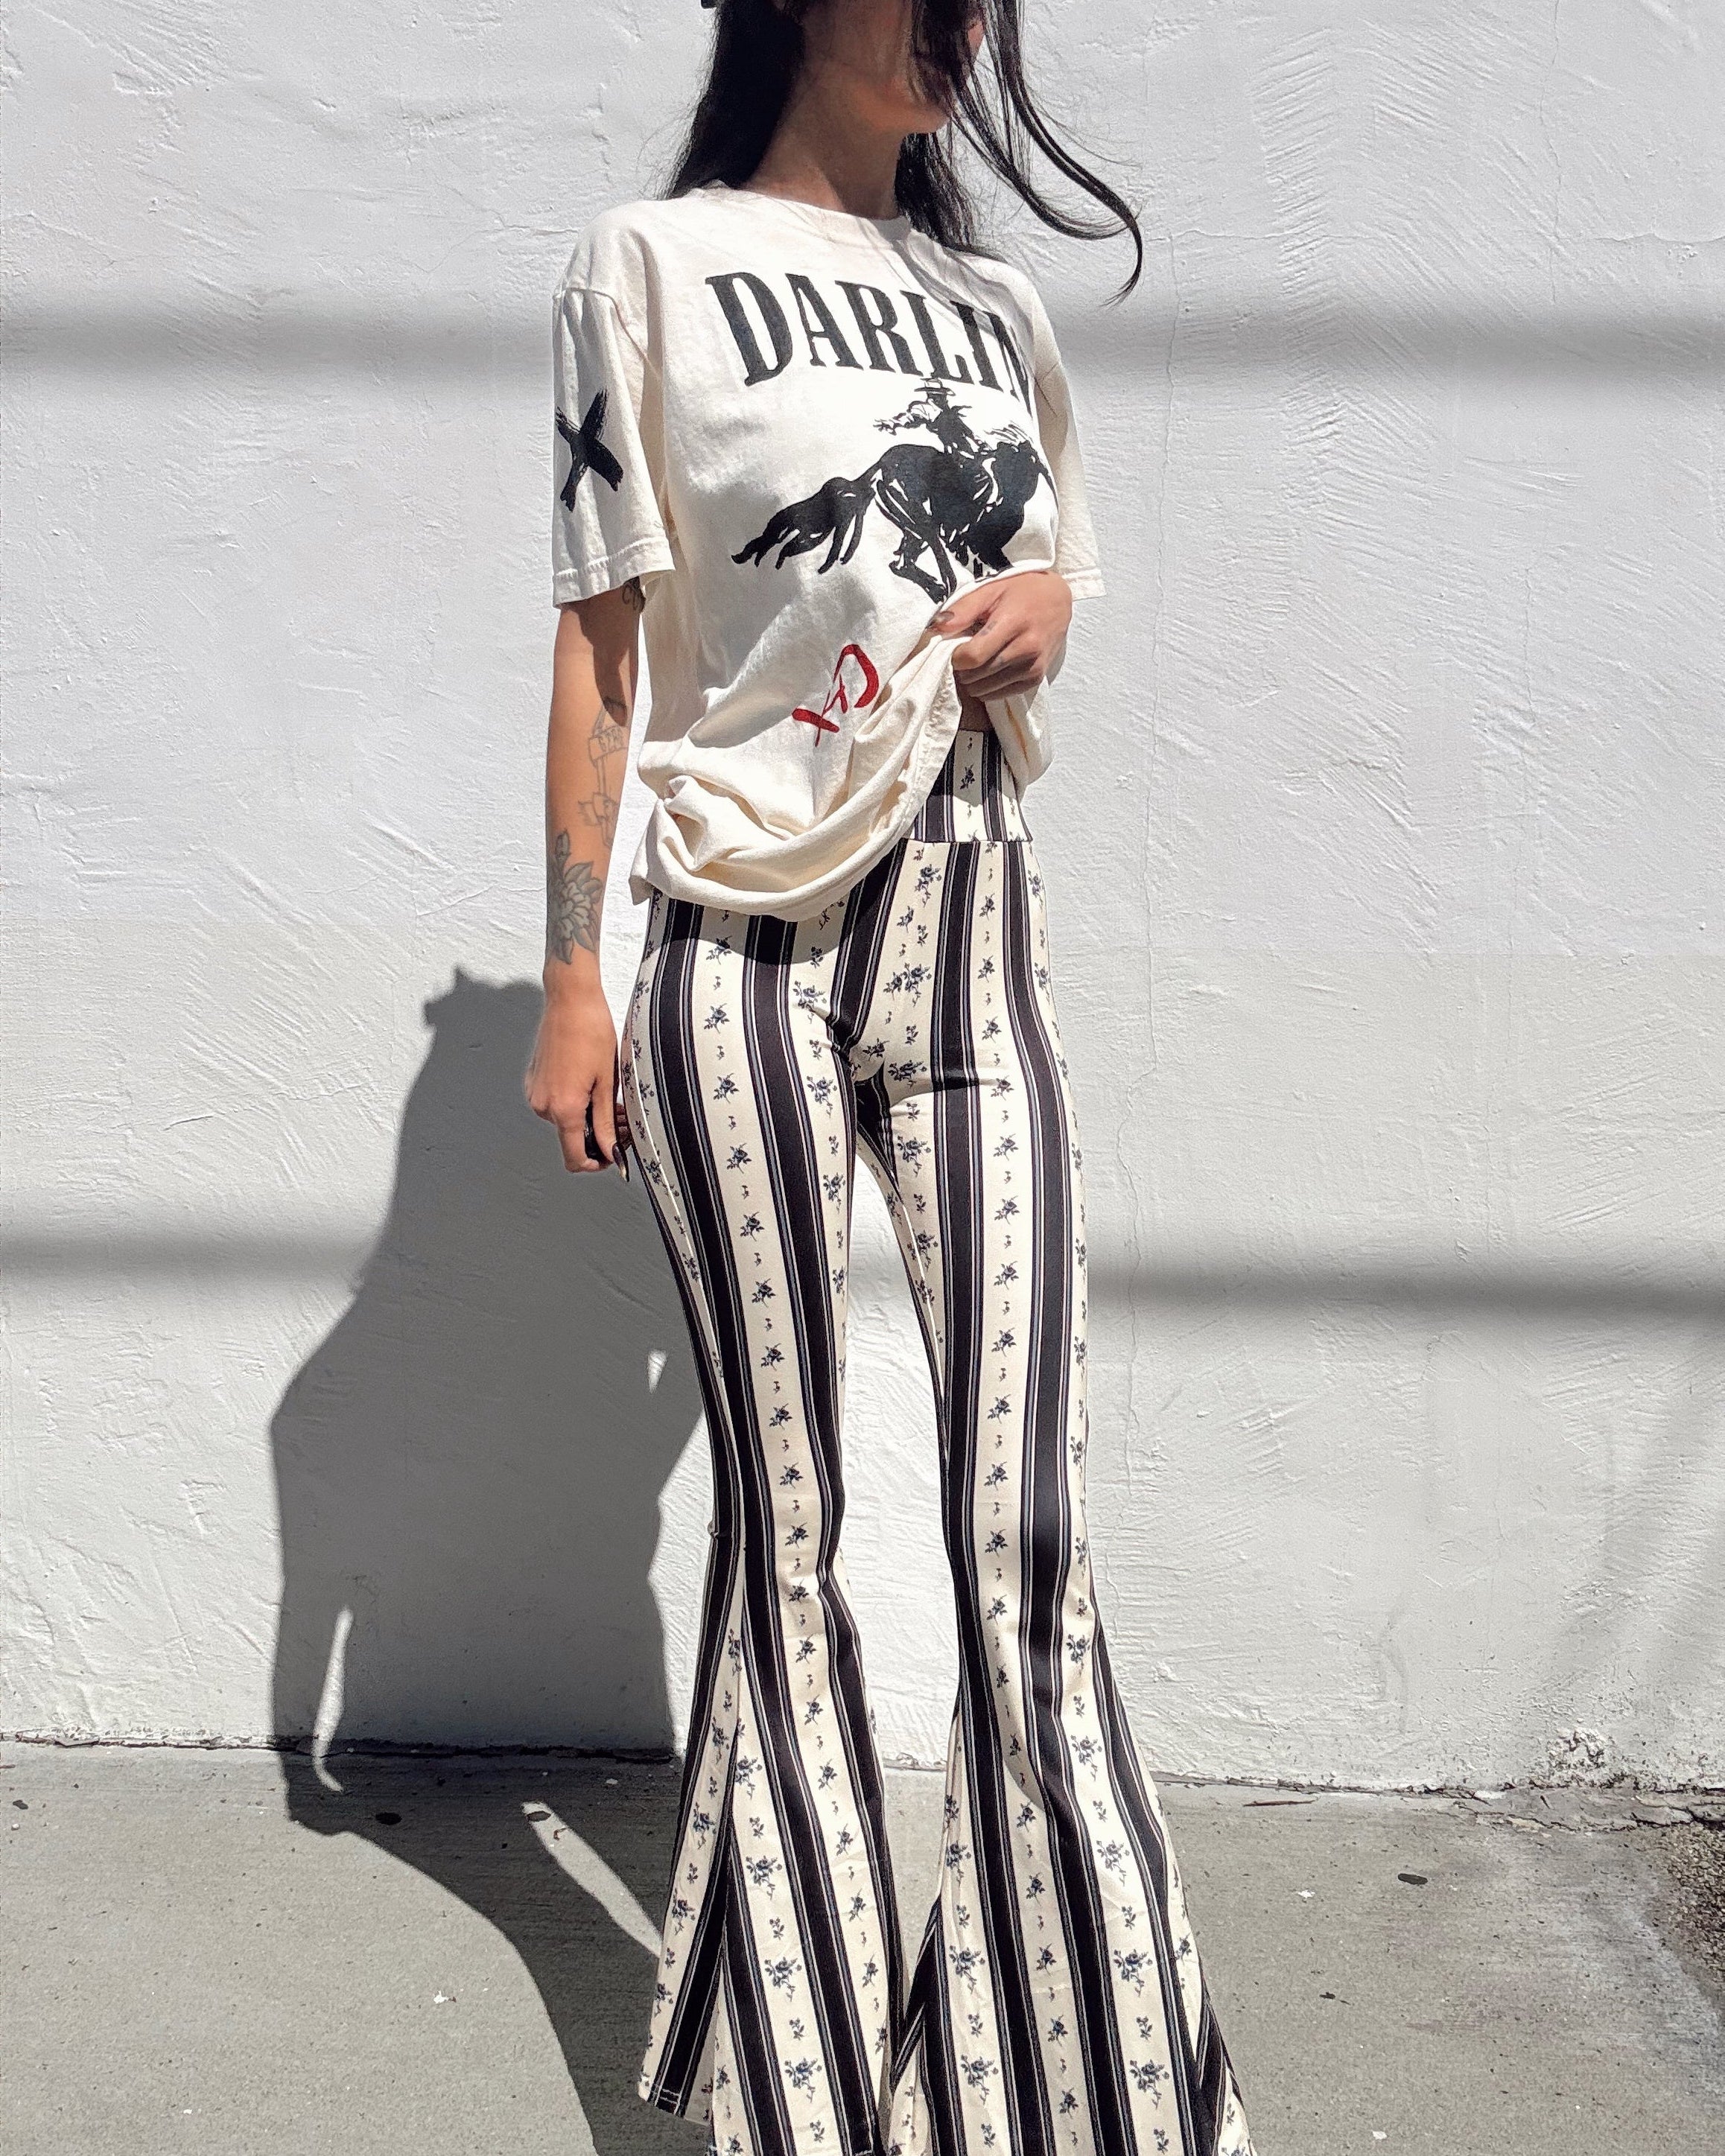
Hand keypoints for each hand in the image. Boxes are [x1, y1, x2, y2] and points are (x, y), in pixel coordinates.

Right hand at [525, 981, 628, 1173]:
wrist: (570, 1000)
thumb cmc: (592, 1032)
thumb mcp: (608, 1082)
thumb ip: (606, 1123)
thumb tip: (610, 1151)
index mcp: (563, 1108)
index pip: (574, 1157)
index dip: (596, 1163)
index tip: (612, 1155)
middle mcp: (543, 1106)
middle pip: (572, 1139)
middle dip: (598, 1135)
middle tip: (622, 1120)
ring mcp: (535, 1093)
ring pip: (565, 1121)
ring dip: (587, 1117)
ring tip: (610, 1098)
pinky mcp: (534, 1082)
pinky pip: (555, 1104)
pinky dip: (574, 1103)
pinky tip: (591, 1085)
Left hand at [931, 569, 1072, 704]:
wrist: (1058, 600)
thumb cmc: (1021, 591)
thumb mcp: (991, 589)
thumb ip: (964, 608)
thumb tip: (937, 626)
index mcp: (1013, 622)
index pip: (974, 656)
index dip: (957, 657)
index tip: (955, 648)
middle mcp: (1027, 647)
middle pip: (978, 674)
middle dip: (963, 669)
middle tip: (964, 654)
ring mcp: (1034, 666)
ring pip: (987, 688)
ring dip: (974, 680)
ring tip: (976, 662)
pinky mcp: (1037, 678)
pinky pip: (1001, 694)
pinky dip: (988, 688)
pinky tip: (987, 673)